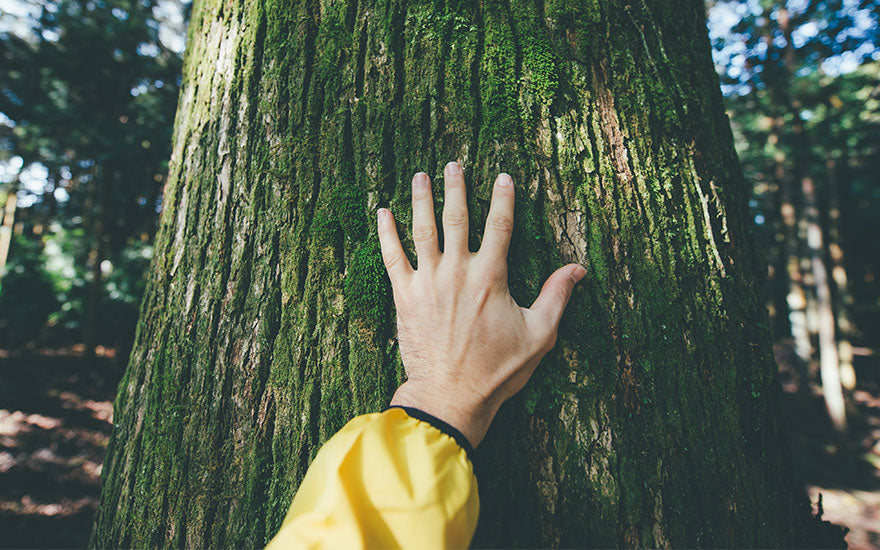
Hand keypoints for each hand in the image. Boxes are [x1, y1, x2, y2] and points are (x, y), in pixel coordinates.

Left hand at [377, 161, 585, 447]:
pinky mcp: (405, 297)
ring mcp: (428, 282)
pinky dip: (386, 233)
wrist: (450, 396)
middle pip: (457, 218)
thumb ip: (556, 297)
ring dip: (422, 199)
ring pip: (422, 230)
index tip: (504, 176)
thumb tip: (578, 269)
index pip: (500, 226)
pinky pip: (392, 257)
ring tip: (420, 174)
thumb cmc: (497, 370)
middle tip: (454, 164)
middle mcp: (458, 271)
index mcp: (491, 277)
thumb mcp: (539, 335)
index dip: (503, 198)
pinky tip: (383, 213)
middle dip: (457, 188)